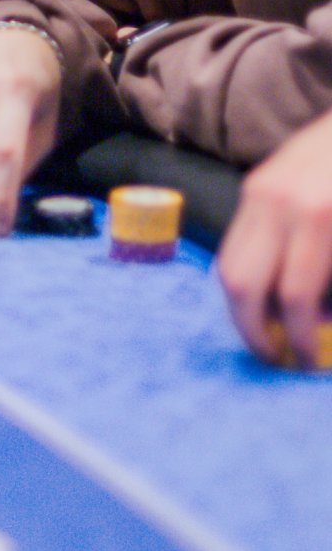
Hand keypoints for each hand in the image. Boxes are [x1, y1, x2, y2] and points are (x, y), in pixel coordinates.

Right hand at [218, 108, 331, 366]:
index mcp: (317, 217)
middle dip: (255, 334)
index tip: (308, 366)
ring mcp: (258, 190)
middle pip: (241, 286)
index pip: (293, 298)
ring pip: (228, 266)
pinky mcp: (252, 184)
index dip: (300, 341)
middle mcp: (278, 204)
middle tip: (276, 359)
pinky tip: (269, 294)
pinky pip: (236, 243)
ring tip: (270, 333)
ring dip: (243, 308)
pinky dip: (246, 276)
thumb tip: (323, 328)